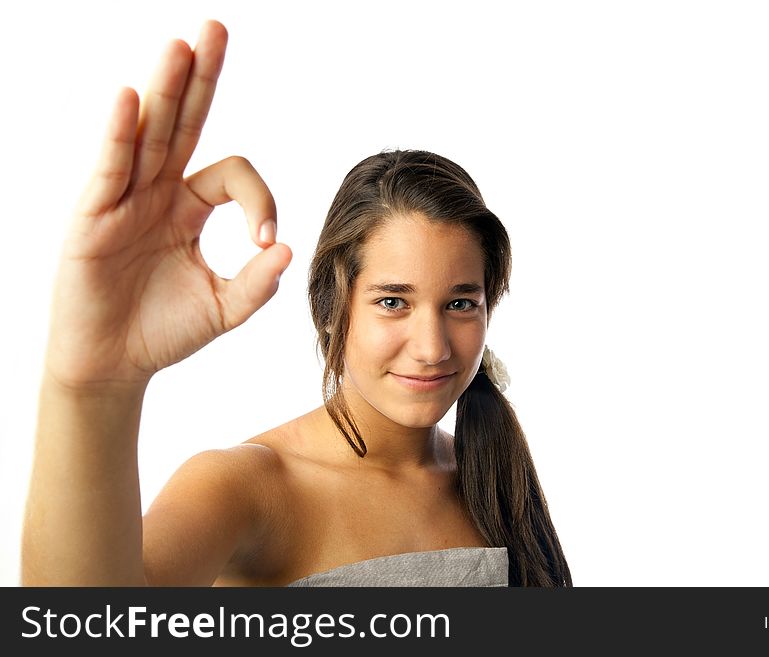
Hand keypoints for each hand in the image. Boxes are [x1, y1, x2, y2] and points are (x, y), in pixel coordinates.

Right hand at [45, 21, 291, 389]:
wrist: (115, 365)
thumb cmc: (165, 332)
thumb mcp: (223, 308)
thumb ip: (257, 283)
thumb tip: (288, 248)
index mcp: (190, 208)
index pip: (232, 175)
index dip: (259, 201)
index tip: (265, 242)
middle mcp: (157, 192)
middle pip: (183, 123)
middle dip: (201, 78)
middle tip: (218, 28)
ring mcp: (123, 200)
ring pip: (146, 134)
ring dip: (164, 90)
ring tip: (182, 46)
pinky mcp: (92, 218)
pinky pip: (109, 169)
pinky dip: (119, 135)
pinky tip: (130, 100)